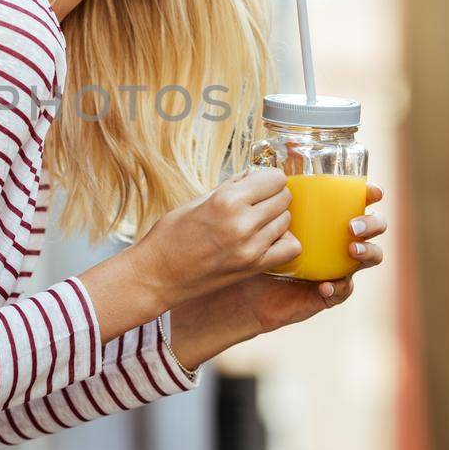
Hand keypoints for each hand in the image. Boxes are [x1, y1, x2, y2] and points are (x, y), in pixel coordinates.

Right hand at [135, 165, 300, 311]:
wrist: (158, 274)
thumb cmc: (170, 236)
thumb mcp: (198, 200)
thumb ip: (231, 187)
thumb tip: (254, 175)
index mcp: (226, 201)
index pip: (274, 179)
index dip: (268, 178)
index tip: (260, 182)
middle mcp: (242, 224)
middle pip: (284, 198)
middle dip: (273, 195)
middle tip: (257, 200)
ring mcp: (251, 248)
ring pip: (287, 221)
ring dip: (276, 217)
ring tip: (257, 220)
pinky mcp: (253, 267)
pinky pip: (290, 248)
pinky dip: (283, 240)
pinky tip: (267, 238)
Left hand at [230, 181, 387, 333]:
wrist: (248, 288)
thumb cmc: (258, 247)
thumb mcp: (263, 220)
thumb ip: (267, 199)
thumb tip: (261, 170)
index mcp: (329, 219)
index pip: (358, 201)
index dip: (371, 194)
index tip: (373, 191)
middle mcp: (340, 240)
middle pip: (375, 226)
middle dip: (372, 223)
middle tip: (351, 226)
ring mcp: (340, 266)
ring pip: (371, 256)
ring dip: (367, 251)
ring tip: (351, 249)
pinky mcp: (331, 291)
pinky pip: (344, 290)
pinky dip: (338, 287)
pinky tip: (325, 286)